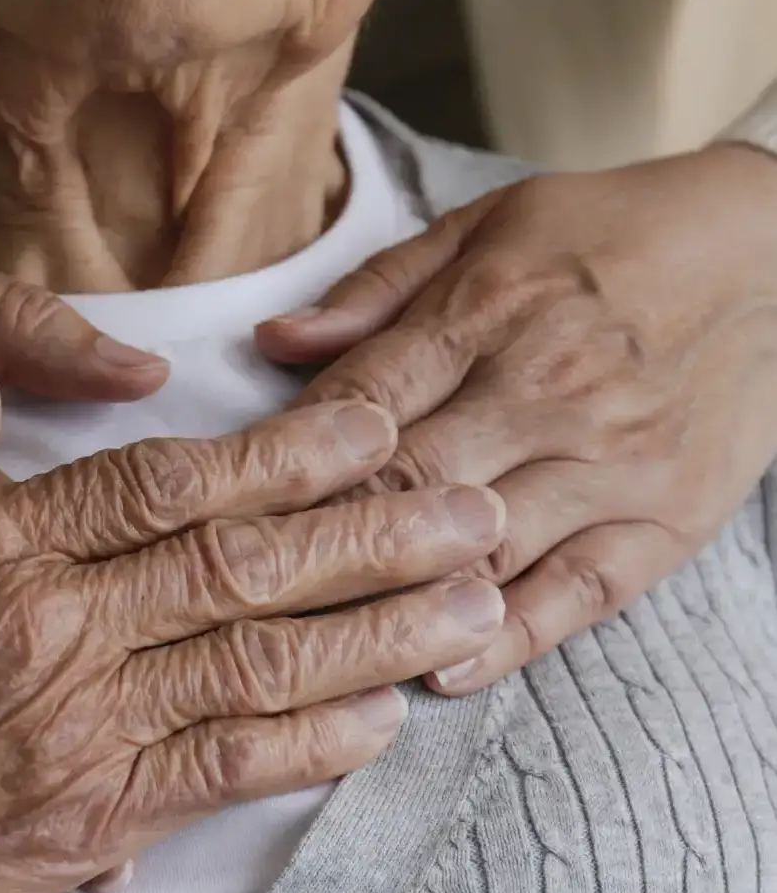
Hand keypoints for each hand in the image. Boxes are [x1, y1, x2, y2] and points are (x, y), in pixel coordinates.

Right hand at [0, 369, 505, 892]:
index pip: (168, 483)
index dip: (284, 453)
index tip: (368, 426)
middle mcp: (51, 631)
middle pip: (243, 566)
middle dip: (373, 531)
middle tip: (471, 505)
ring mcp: (75, 731)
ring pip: (255, 668)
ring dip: (375, 632)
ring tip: (471, 601)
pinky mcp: (81, 822)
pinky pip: (218, 776)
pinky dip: (307, 746)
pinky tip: (382, 717)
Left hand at [258, 142, 776, 692]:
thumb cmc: (610, 234)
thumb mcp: (487, 224)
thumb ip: (376, 289)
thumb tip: (276, 341)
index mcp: (488, 310)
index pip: (359, 402)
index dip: (282, 460)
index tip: (227, 505)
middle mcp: (545, 389)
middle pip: (405, 482)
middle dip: (316, 538)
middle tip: (242, 589)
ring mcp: (611, 460)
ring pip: (481, 546)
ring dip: (394, 597)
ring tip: (313, 647)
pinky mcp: (666, 518)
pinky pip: (577, 593)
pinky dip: (508, 638)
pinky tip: (441, 668)